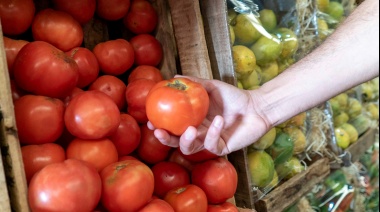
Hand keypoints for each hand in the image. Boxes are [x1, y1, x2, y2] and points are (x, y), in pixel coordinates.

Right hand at [147, 76, 270, 155]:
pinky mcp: (221, 147)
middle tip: (159, 131)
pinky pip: (212, 144)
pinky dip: (213, 133)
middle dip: (166, 139)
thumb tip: (174, 76)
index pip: (173, 127)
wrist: (255, 106)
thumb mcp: (211, 87)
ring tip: (189, 129)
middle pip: (177, 142)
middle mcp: (198, 133)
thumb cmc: (233, 97)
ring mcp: (209, 141)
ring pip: (191, 148)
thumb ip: (194, 83)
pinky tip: (218, 120)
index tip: (150, 121)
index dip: (160, 127)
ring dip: (186, 140)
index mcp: (193, 121)